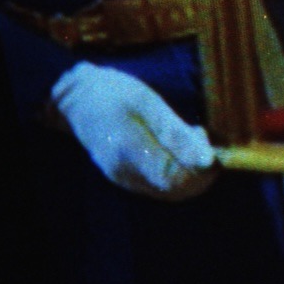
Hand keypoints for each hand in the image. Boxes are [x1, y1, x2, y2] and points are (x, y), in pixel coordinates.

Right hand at [51, 62, 218, 200]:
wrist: (77, 98)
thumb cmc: (114, 93)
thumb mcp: (147, 103)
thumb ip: (176, 133)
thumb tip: (206, 160)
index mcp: (131, 154)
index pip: (179, 183)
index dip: (202, 169)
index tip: (204, 138)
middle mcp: (126, 174)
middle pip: (178, 190)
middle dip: (199, 169)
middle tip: (199, 134)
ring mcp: (124, 178)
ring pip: (170, 190)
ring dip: (189, 169)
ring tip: (188, 136)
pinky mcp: (125, 176)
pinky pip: (159, 184)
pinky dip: (176, 170)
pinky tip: (174, 145)